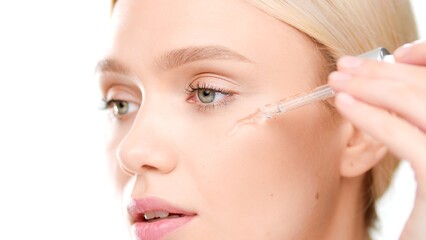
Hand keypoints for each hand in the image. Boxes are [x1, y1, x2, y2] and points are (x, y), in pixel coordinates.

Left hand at [328, 40, 425, 239]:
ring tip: (336, 80)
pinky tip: (343, 104)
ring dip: (371, 85)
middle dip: (384, 71)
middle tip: (346, 65)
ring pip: (418, 102)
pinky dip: (370, 115)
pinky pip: (404, 136)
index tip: (395, 54)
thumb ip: (417, 120)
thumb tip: (395, 80)